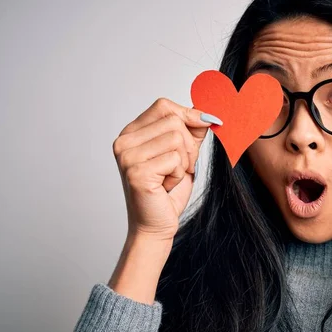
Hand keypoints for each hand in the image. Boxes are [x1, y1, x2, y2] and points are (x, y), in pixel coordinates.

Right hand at [113, 97, 221, 241]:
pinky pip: (175, 159)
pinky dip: (179, 175)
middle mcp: (124, 141)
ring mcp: (128, 156)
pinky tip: (165, 186)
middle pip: (173, 121)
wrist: (155, 225)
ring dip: (184, 162)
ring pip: (176, 139)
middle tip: (180, 167)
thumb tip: (207, 114)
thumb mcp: (183, 154)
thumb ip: (191, 132)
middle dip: (188, 145)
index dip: (189, 115)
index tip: (207, 124)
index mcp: (131, 133)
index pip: (164, 106)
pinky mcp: (137, 171)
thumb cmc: (166, 192)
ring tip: (171, 177)